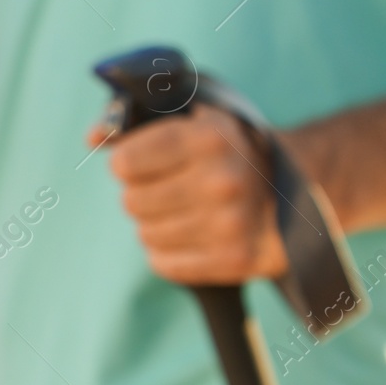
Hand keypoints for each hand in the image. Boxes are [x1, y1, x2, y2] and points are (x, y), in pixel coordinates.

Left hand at [96, 106, 286, 284]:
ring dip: (157, 225)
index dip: (130, 164)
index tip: (149, 163)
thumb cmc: (229, 154)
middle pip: (132, 201)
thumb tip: (92, 138)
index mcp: (212, 139)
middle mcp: (223, 181)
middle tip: (172, 190)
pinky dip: (169, 254)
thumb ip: (137, 122)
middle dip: (143, 195)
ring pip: (146, 235)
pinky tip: (192, 237)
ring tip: (185, 213)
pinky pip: (165, 264)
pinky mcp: (234, 261)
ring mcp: (231, 224)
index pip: (126, 163)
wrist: (293, 196)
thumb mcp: (194, 120)